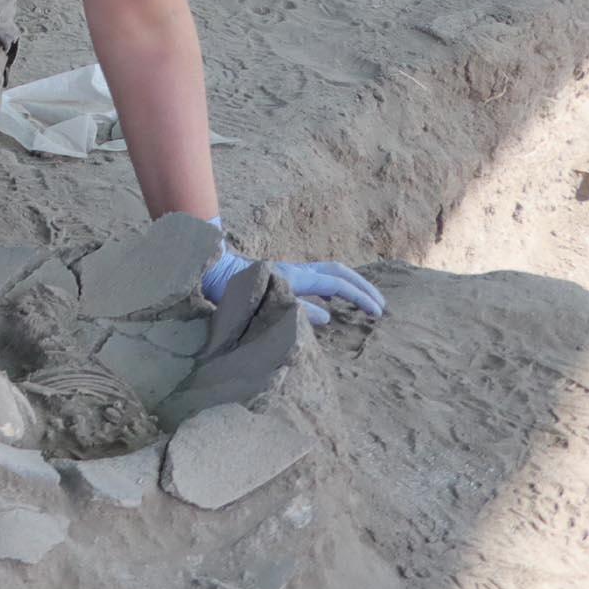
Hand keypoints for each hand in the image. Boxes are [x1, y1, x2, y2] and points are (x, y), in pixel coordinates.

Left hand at [203, 241, 385, 326]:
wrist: (207, 272)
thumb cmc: (229, 292)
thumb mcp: (262, 305)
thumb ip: (296, 311)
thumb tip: (330, 317)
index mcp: (293, 277)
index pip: (336, 285)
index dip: (360, 297)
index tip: (377, 313)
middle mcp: (294, 271)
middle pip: (339, 272)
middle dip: (362, 287)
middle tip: (381, 306)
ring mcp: (289, 272)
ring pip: (329, 272)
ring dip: (350, 285)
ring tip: (365, 303)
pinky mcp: (282, 277)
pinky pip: (315, 280)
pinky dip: (333, 288)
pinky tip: (333, 304)